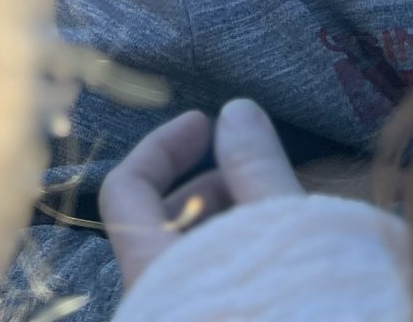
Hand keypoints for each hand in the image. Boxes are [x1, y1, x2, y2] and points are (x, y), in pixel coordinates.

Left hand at [101, 98, 303, 293]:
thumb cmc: (286, 306)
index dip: (163, 145)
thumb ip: (255, 169)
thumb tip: (235, 111)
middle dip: (207, 183)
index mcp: (153, 268)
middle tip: (255, 172)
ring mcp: (175, 311)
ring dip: (224, 219)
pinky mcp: (201, 321)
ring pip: (186, 253)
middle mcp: (152, 296)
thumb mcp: (281, 230)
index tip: (206, 123)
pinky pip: (203, 278)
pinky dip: (230, 253)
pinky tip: (274, 251)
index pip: (125, 189)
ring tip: (276, 212)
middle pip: (158, 220)